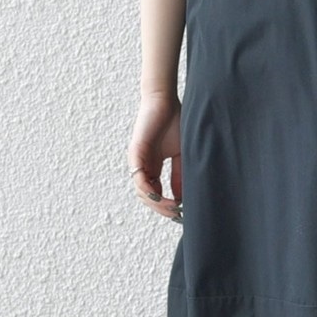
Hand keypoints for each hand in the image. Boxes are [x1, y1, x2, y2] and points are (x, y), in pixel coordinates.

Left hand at [128, 92, 182, 221]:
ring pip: (142, 192)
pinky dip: (149, 190)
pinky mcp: (136, 154)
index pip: (155, 193)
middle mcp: (143, 167)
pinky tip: (162, 197)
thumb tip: (179, 197)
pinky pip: (139, 179)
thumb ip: (179, 175)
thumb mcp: (180, 154)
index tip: (181, 212)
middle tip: (177, 215)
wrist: (165, 101)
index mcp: (152, 167)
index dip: (166, 205)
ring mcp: (138, 162)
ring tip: (173, 208)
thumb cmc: (174, 123)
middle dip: (162, 209)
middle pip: (147, 197)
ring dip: (157, 203)